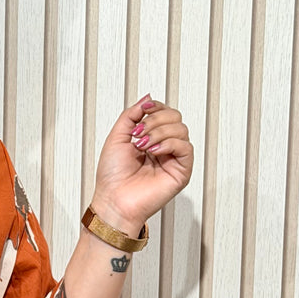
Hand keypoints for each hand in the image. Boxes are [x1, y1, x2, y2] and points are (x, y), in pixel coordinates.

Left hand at [90, 95, 192, 233]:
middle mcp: (164, 148)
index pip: (165, 113)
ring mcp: (173, 160)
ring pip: (181, 129)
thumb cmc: (112, 176)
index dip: (156, 107)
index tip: (143, 111)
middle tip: (138, 134)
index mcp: (151, 139)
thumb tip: (147, 98)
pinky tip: (155, 151)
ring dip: (160, 132)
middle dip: (156, 120)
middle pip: (175, 117)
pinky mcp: (181, 172)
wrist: (113, 199)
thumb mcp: (117, 136)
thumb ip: (131, 115)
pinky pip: (186, 147)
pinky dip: (170, 144)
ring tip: (143, 145)